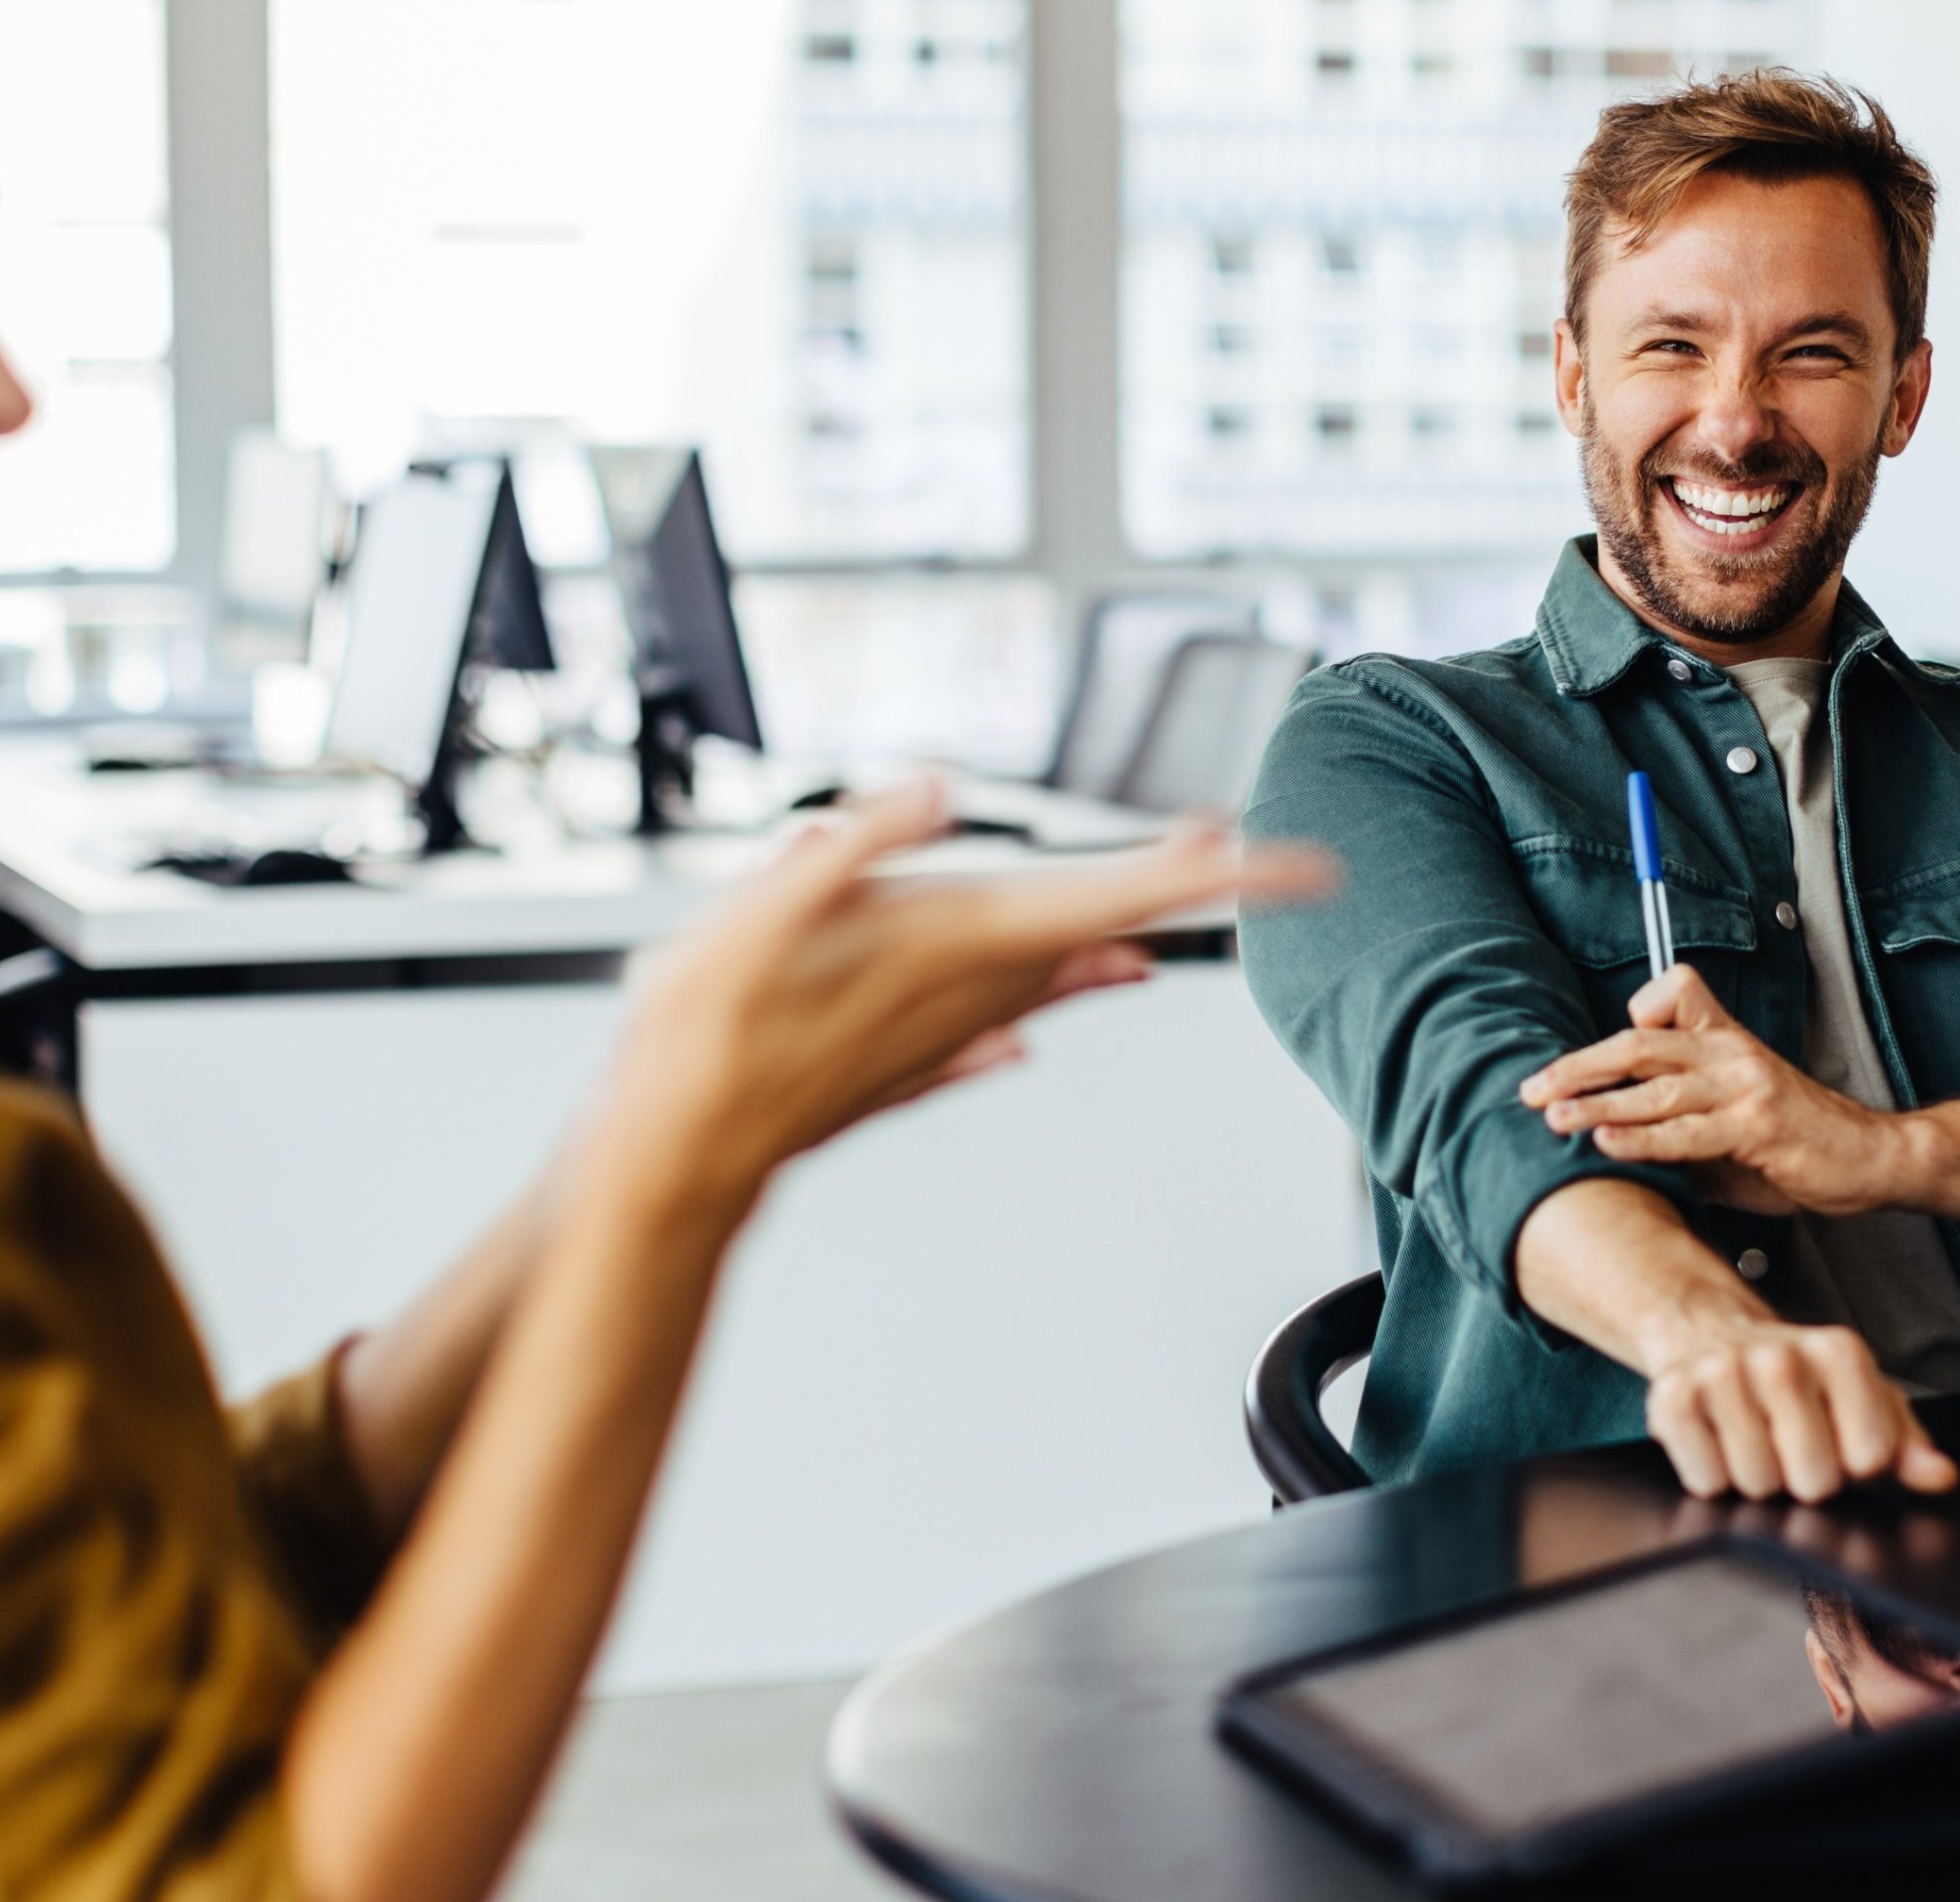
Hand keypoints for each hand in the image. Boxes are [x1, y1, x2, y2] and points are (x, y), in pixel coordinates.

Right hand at [601, 781, 1330, 1202]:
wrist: (671, 1165)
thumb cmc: (702, 1038)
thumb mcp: (758, 915)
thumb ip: (853, 849)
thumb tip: (936, 794)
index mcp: (952, 941)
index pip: (1111, 898)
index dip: (1203, 877)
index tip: (1288, 865)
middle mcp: (968, 991)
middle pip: (1105, 927)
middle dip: (1188, 890)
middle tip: (1271, 862)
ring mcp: (942, 1031)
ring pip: (1061, 972)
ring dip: (1124, 932)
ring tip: (1182, 899)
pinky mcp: (907, 1056)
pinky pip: (1003, 1020)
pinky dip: (1052, 996)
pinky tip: (1072, 997)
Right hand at [1511, 1179, 1957, 1503]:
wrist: (1709, 1333)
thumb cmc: (1798, 1379)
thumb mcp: (1862, 1398)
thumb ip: (1906, 1442)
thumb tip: (1939, 1476)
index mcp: (1838, 1352)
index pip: (1870, 1458)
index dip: (1855, 1466)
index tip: (1839, 1442)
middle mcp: (1779, 1357)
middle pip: (1815, 1481)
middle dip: (1805, 1479)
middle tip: (1791, 1446)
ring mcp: (1721, 1374)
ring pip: (1758, 1485)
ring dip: (1757, 1479)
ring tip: (1754, 1440)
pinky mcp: (1670, 1397)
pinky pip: (1706, 1482)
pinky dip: (1713, 1476)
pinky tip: (1718, 1441)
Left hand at [1519, 966, 1911, 1216]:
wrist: (1873, 1158)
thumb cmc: (1802, 1142)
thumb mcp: (1734, 1125)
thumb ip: (1682, 1126)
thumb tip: (1622, 1148)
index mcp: (1725, 1040)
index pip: (1668, 996)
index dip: (1627, 1016)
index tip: (1587, 1058)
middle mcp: (1731, 1053)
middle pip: (1638, 1044)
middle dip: (1578, 1068)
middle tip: (1533, 1088)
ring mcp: (1745, 1086)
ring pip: (1654, 1087)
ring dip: (1596, 1104)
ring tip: (1555, 1119)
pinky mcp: (1758, 1126)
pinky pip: (1686, 1130)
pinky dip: (1641, 1138)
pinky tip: (1607, 1142)